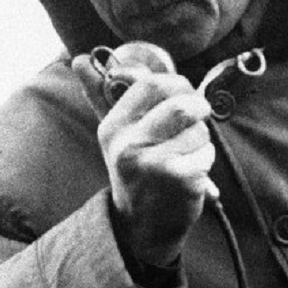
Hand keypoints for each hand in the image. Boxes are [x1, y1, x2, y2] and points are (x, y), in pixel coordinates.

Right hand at [97, 70, 216, 267]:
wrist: (142, 227)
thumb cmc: (136, 173)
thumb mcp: (116, 136)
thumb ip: (102, 96)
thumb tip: (80, 60)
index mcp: (114, 127)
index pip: (152, 84)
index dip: (176, 85)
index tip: (182, 95)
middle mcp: (129, 144)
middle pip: (182, 104)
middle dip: (198, 109)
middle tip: (198, 119)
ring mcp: (154, 163)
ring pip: (200, 130)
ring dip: (202, 142)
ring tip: (185, 157)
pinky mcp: (178, 179)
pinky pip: (207, 154)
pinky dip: (206, 162)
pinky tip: (191, 175)